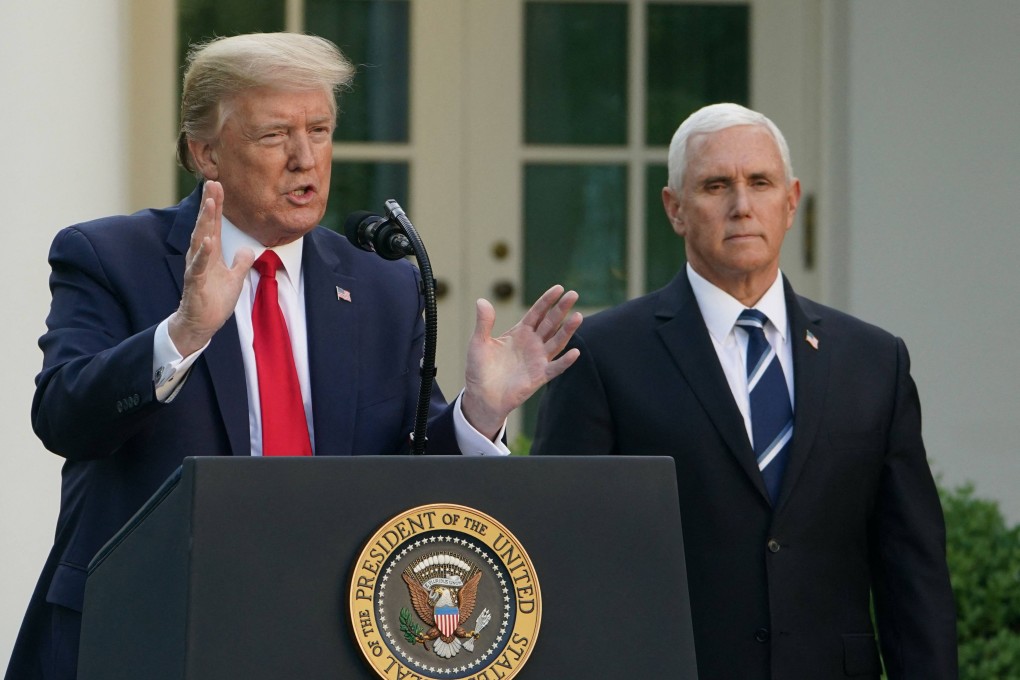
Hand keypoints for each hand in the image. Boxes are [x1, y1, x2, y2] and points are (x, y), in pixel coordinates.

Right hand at [168, 181, 254, 355]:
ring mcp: (196, 268)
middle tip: (213, 183)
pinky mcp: (195, 282)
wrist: (201, 323)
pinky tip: (208, 240)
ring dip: (205, 221)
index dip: (217, 205)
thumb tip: (247, 250)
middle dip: (210, 204)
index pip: (214, 224)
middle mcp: (201, 256)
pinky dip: (204, 253)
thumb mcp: (234, 278)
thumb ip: (240, 263)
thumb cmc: (214, 300)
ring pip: (200, 240)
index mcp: (211, 253)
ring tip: (210, 203)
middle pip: (206, 225)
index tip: (218, 185)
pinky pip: (199, 266)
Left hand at [461, 285, 581, 439]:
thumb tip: (482, 300)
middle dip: (561, 309)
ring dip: (567, 330)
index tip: (559, 288)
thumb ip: (483, 323)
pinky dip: (565, 361)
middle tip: (573, 294)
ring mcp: (538, 359)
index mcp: (520, 332)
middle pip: (550, 323)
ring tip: (578, 316)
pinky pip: (555, 368)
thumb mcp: (479, 343)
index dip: (547, 301)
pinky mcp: (539, 376)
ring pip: (557, 341)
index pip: (537, 313)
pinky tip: (575, 353)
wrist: (481, 397)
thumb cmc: (479, 370)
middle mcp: (532, 343)